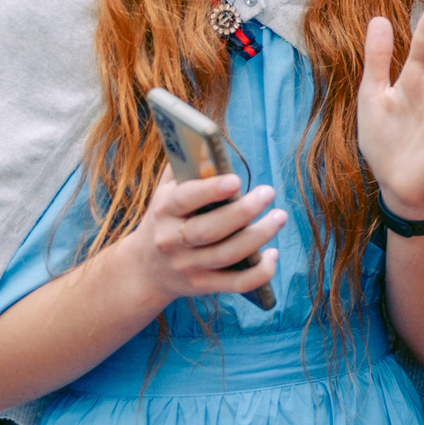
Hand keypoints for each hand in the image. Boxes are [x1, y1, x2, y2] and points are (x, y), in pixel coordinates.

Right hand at [120, 171, 285, 305]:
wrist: (144, 268)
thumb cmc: (166, 217)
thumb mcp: (166, 191)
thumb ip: (184, 164)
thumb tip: (207, 139)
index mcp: (164, 211)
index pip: (184, 200)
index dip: (210, 190)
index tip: (236, 180)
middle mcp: (172, 241)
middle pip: (210, 230)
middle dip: (243, 212)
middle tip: (269, 192)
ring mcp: (187, 266)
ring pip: (227, 254)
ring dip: (258, 236)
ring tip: (279, 216)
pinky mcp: (202, 285)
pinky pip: (235, 284)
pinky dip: (259, 273)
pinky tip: (273, 254)